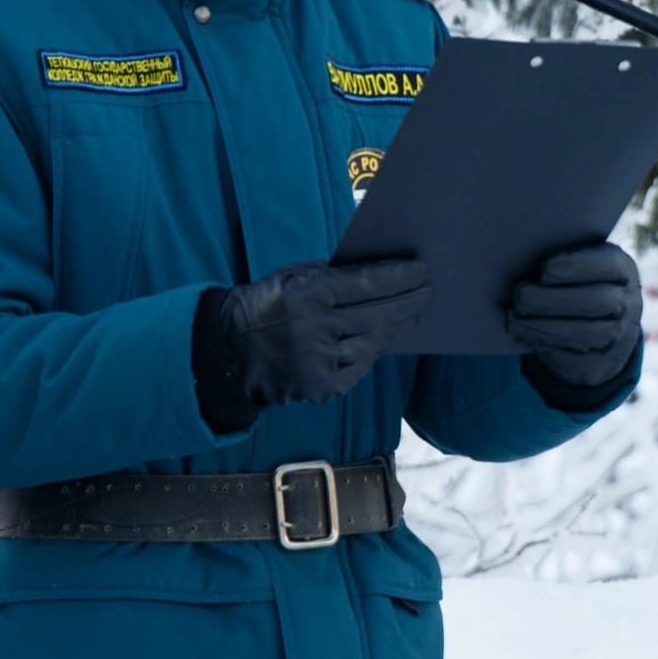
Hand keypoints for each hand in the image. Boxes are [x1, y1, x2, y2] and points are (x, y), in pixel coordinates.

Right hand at [193, 258, 431, 429]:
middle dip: (408, 303)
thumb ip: (333, 275)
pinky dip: (369, 353)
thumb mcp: (293, 276)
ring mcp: (318, 362)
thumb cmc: (268, 303)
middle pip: (377, 315)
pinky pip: (358, 369)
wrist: (230, 350)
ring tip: (407, 315)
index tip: (421, 271)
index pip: (366, 284)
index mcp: (307, 295)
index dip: (399, 278)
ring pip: (372, 345)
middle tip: (428, 292)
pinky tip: (377, 340)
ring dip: (392, 329)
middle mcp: (314, 329)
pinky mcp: (319, 387)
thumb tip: (381, 272)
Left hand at [505, 244, 642, 399]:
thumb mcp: (580, 266)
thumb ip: (562, 260)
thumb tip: (522, 256)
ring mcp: (619, 336)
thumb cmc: (578, 283)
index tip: (545, 269)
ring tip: (515, 318)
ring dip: (545, 326)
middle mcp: (628, 303)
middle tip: (521, 294)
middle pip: (597, 301)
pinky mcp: (602, 363)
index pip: (609, 265)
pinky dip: (546, 345)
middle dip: (554, 299)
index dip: (577, 266)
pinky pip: (576, 358)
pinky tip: (522, 334)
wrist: (601, 326)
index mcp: (623, 271)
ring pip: (587, 333)